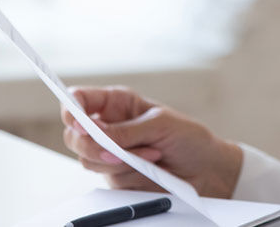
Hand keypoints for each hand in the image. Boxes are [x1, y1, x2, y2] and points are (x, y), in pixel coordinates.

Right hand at [60, 85, 243, 198]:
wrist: (207, 170)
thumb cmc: (189, 138)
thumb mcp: (160, 124)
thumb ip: (126, 130)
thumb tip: (95, 132)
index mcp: (118, 104)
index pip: (80, 100)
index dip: (72, 109)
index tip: (77, 120)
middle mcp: (110, 127)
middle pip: (75, 135)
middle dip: (91, 144)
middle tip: (114, 150)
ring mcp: (111, 153)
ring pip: (88, 159)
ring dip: (118, 161)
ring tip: (151, 155)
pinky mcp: (118, 176)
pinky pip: (108, 178)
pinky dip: (129, 174)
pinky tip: (151, 168)